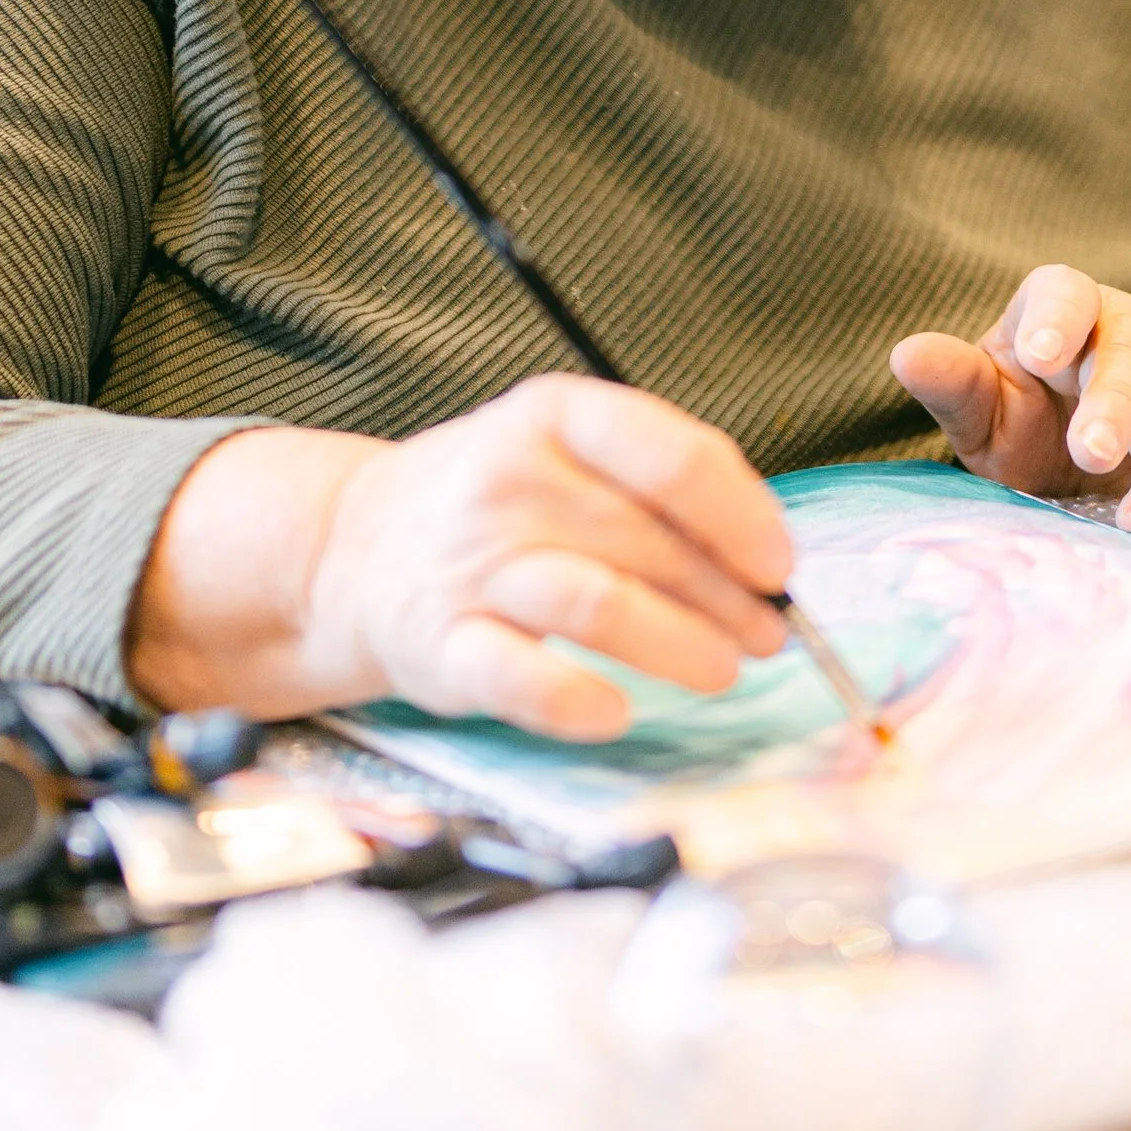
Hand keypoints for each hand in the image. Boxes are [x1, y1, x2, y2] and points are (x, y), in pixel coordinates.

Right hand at [128, 374, 792, 737]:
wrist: (351, 549)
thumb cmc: (496, 503)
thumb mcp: (567, 453)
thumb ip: (658, 489)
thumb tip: (767, 563)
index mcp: (555, 417)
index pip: (672, 456)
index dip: (743, 517)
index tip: (779, 566)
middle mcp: (509, 481)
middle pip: (648, 540)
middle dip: (728, 597)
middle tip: (768, 634)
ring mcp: (471, 565)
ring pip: (596, 603)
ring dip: (678, 644)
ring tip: (724, 670)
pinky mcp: (441, 646)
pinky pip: (518, 678)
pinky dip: (576, 702)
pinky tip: (618, 712)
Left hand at [888, 265, 1130, 548]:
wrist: (1088, 451)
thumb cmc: (1027, 411)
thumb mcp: (984, 404)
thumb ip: (953, 383)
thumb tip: (906, 355)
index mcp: (1068, 309)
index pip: (1066, 293)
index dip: (1057, 320)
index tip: (1038, 355)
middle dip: (1117, 403)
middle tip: (1090, 452)